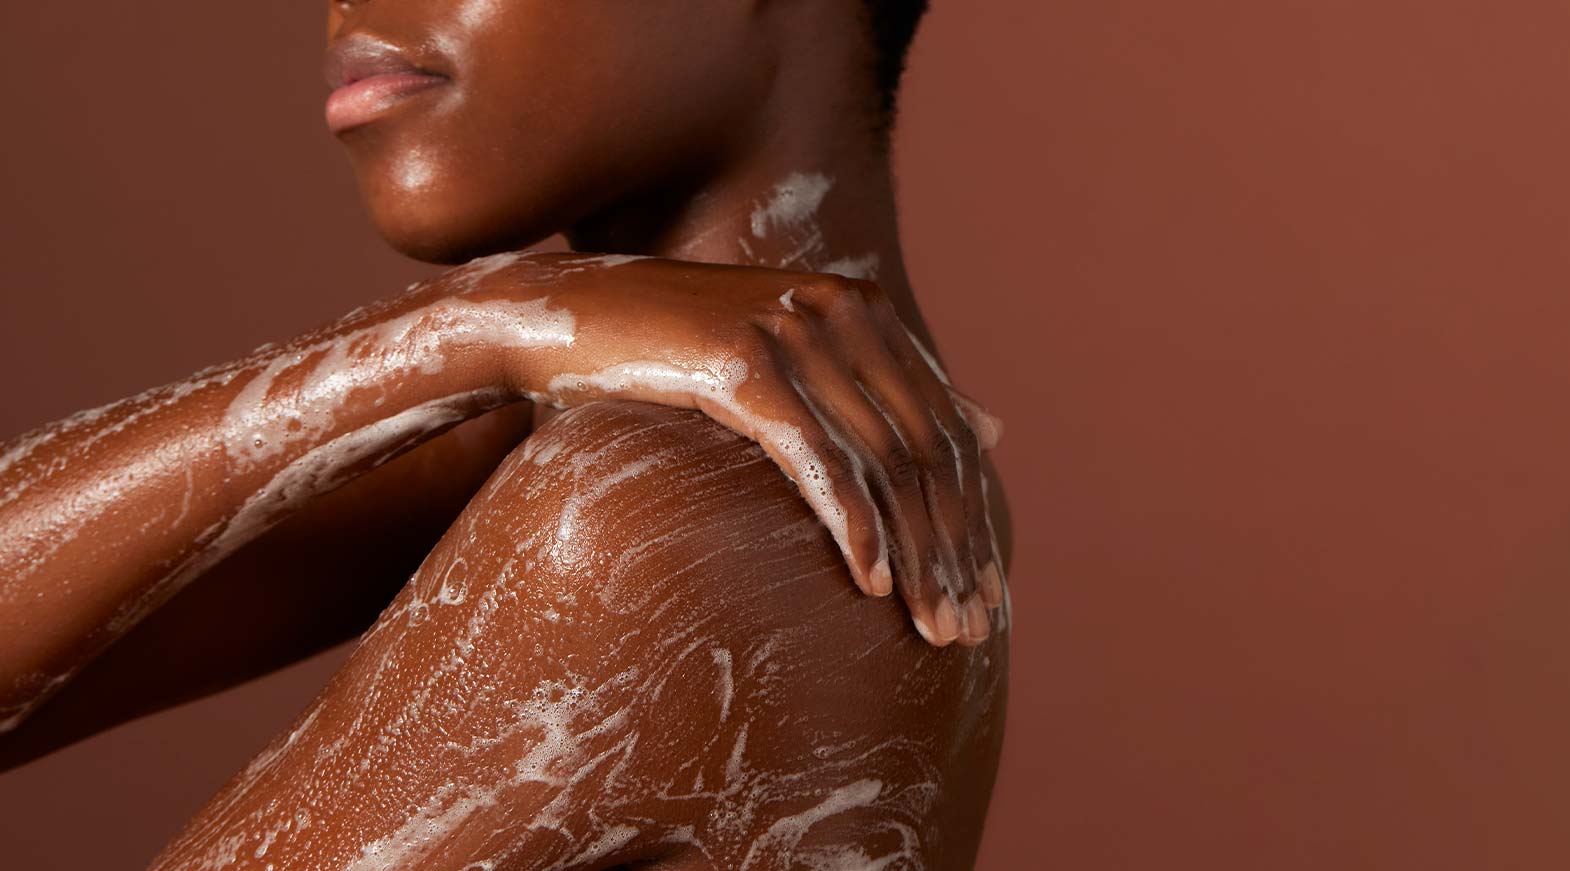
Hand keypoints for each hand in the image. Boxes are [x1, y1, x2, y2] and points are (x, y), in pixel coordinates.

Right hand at [437, 252, 1005, 646]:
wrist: (551, 319)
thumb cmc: (668, 356)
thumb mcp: (790, 367)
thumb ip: (886, 393)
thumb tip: (997, 427)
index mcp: (864, 309)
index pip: (945, 430)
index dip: (973, 519)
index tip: (989, 597)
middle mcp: (839, 308)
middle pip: (925, 451)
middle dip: (954, 551)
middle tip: (968, 630)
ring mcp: (790, 329)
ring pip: (882, 463)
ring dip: (915, 556)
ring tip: (930, 627)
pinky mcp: (741, 363)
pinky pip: (817, 459)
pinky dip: (853, 525)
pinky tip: (871, 584)